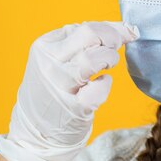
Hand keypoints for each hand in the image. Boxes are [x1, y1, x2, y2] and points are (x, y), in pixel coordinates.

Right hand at [0, 21, 139, 160]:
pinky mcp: (73, 108)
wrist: (35, 133)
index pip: (84, 26)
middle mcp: (49, 64)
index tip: (124, 33)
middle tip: (117, 47)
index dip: (110, 28)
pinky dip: (105, 84)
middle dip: (113, 38)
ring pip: (94, 58)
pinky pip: (100, 88)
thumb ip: (83, 42)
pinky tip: (99, 85)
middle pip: (89, 34)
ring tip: (107, 65)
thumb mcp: (57, 60)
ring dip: (110, 59)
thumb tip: (125, 28)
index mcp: (44, 47)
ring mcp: (59, 86)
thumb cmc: (53, 90)